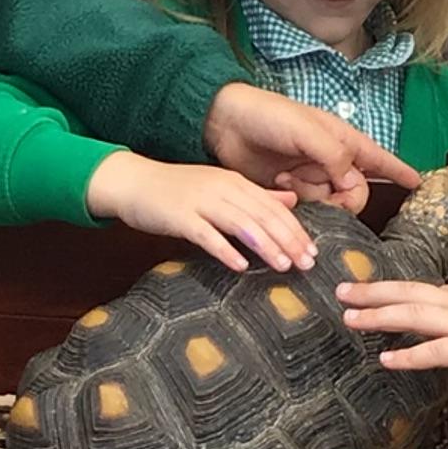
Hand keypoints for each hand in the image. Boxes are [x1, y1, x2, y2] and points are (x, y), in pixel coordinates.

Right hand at [84, 150, 315, 272]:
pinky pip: (206, 234)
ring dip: (265, 246)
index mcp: (235, 182)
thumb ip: (255, 196)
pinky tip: (240, 266)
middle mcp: (222, 189)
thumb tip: (292, 202)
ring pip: (241, 224)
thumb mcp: (220, 188)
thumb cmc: (177, 191)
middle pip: (263, 215)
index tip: (314, 252)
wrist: (133, 182)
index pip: (274, 206)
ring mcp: (201, 201)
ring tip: (283, 266)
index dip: (296, 229)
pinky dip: (225, 250)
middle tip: (307, 264)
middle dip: (289, 240)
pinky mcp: (180, 216)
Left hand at [204, 80, 416, 213]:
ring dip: (311, 195)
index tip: (418, 184)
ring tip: (285, 176)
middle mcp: (332, 161)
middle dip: (341, 196)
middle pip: (356, 193)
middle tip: (318, 188)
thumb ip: (334, 156)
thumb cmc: (270, 116)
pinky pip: (308, 209)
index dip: (399, 173)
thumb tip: (351, 183)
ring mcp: (312, 177)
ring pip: (331, 204)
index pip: (380, 159)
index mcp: (344, 141)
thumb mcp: (307, 130)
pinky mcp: (291, 192)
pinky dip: (297, 202)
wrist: (227, 123)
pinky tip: (280, 184)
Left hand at [338, 247, 447, 371]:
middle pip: (408, 294)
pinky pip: (437, 352)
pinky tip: (386, 359)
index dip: (390, 290)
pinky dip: (410, 355)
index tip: (363, 288)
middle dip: (371, 293)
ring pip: (415, 317)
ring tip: (349, 317)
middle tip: (339, 293)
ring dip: (379, 316)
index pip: (421, 288)